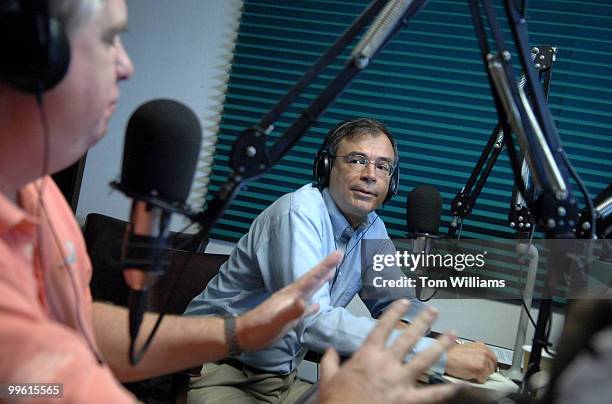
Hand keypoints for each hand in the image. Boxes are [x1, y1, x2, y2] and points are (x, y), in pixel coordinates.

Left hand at [235, 251, 341, 351]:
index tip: (337, 253)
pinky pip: (305, 307)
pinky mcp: (288, 316)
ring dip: (320, 281)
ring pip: (309, 290)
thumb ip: (291, 312)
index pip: (312, 278)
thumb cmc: (259, 329)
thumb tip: (307, 302)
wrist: (244, 336)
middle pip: (312, 279)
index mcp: (291, 296)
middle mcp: (292, 297)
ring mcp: (290, 306)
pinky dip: (312, 304)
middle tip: (338, 256)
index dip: (325, 266)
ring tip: (330, 273)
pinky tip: (316, 305)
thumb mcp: (276, 322)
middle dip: (325, 268)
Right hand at [319, 300, 462, 403]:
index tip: (405, 302)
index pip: (383, 326)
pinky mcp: (408, 400)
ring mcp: (400, 381)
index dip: (395, 312)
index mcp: (368, 355)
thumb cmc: (336, 399)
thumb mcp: (328, 378)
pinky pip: (431, 394)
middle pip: (408, 337)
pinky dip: (445, 390)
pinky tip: (458, 384)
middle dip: (423, 322)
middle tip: (434, 311)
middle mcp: (387, 363)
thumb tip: (329, 351)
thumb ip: (329, 362)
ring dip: (440, 346)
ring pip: (425, 359)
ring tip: (453, 335)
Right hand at [445, 341, 496, 382]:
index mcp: (481, 346)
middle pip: (492, 366)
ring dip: (482, 375)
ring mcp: (482, 361)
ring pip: (488, 373)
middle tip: (478, 371)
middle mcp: (483, 352)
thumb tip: (482, 359)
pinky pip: (483, 379)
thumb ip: (476, 352)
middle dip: (486, 370)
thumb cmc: (450, 354)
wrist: (444, 358)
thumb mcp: (466, 348)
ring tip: (472, 372)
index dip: (489, 364)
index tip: (486, 367)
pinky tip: (471, 375)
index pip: (493, 358)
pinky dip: (478, 380)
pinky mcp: (479, 370)